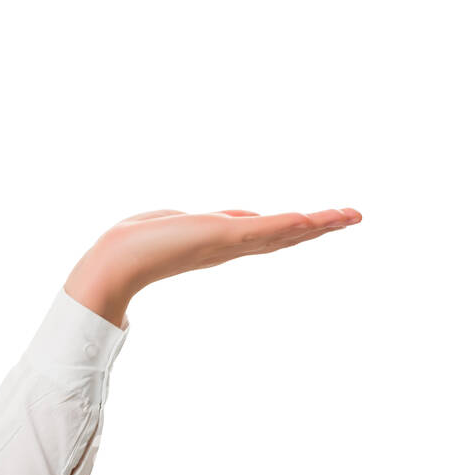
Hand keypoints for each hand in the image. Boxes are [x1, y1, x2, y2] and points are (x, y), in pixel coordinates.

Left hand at [64, 207, 362, 327]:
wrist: (119, 259)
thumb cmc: (141, 242)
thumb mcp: (185, 223)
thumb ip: (213, 222)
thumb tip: (239, 218)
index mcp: (225, 242)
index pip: (271, 234)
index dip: (300, 227)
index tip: (328, 219)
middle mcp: (233, 246)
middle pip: (286, 235)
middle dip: (321, 226)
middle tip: (355, 215)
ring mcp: (230, 243)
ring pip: (282, 232)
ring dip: (317, 224)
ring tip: (349, 215)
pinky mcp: (222, 237)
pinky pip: (263, 229)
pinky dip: (288, 225)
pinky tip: (310, 219)